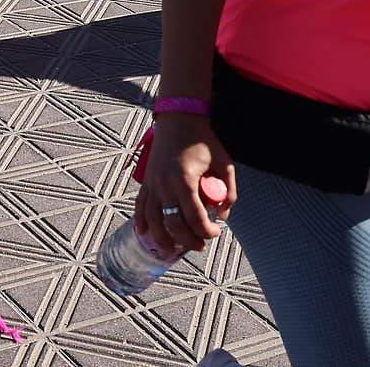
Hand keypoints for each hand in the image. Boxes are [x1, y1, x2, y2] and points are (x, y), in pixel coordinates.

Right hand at [137, 114, 235, 256]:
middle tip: (200, 245)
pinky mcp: (146, 181)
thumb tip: (222, 213)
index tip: (216, 232)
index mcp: (185, 180)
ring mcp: (153, 183)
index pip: (195, 217)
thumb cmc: (202, 141)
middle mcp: (165, 184)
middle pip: (174, 224)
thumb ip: (229, 191)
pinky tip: (145, 233)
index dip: (207, 231)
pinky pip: (140, 206)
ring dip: (163, 238)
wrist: (179, 120)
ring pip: (153, 220)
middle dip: (188, 240)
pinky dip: (140, 222)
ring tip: (174, 248)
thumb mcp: (224, 163)